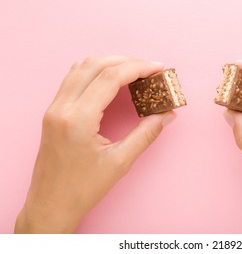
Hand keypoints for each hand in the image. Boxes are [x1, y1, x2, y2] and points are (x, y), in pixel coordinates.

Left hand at [15, 56, 175, 232]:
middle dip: (126, 61)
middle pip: (95, 65)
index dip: (138, 67)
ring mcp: (54, 108)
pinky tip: (110, 79)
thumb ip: (146, 134)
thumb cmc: (82, 188)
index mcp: (78, 119)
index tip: (158, 68)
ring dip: (109, 63)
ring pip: (81, 67)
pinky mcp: (53, 112)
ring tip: (133, 70)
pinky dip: (94, 71)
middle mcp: (62, 108)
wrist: (51, 204)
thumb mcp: (119, 162)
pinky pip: (73, 79)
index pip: (110, 77)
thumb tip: (167, 115)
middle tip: (149, 68)